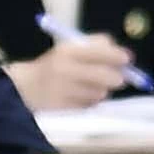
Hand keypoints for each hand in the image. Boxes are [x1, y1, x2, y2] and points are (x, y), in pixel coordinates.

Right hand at [7, 36, 133, 110]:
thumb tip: (123, 54)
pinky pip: (90, 105)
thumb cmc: (54, 66)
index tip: (127, 59)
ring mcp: (64, 90)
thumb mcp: (69, 49)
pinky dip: (90, 102)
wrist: (25, 88)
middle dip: (117, 77)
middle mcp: (65, 69)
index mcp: (66, 51)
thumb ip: (95, 46)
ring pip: (100, 93)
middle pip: (105, 75)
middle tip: (119, 78)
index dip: (117, 56)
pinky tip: (81, 97)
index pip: (99, 51)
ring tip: (92, 87)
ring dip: (102, 91)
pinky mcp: (64, 107)